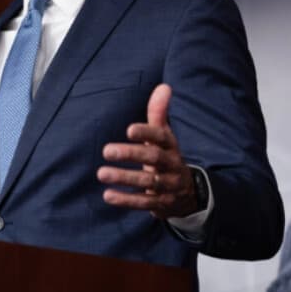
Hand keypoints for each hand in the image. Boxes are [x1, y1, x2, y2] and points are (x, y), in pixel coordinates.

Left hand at [97, 83, 198, 218]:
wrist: (189, 194)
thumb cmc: (167, 158)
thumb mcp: (165, 137)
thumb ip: (158, 113)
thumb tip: (164, 86)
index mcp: (171, 147)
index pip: (161, 137)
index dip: (147, 133)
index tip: (129, 129)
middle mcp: (172, 165)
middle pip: (154, 158)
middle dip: (130, 154)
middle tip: (106, 150)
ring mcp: (168, 186)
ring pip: (148, 183)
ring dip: (124, 178)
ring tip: (101, 173)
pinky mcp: (162, 204)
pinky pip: (144, 203)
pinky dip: (126, 200)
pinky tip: (108, 195)